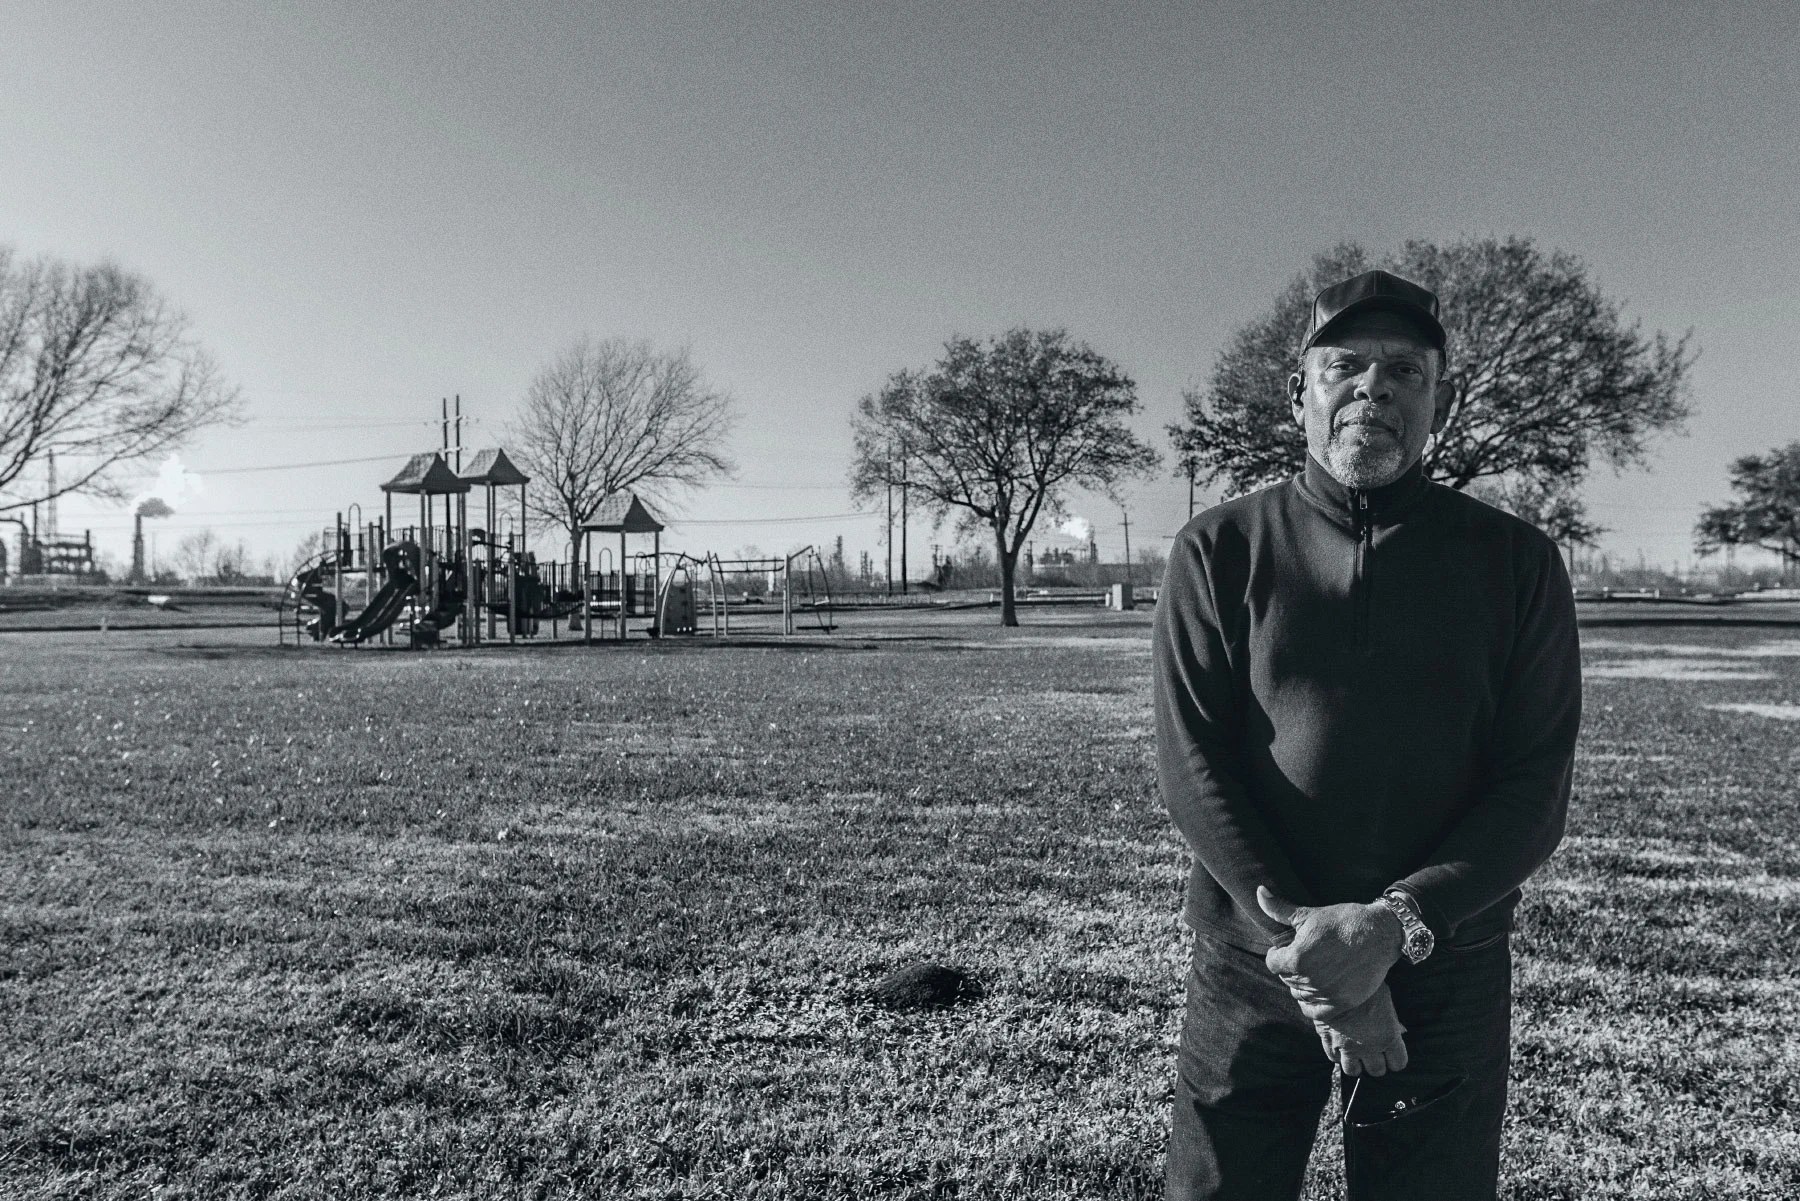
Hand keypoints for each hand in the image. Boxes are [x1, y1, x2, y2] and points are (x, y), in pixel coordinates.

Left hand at [1257, 885, 1401, 1020]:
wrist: (1379, 933)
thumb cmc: (1343, 920)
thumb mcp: (1308, 914)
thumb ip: (1279, 909)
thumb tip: (1259, 891)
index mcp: (1296, 958)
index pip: (1273, 964)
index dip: (1278, 954)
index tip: (1287, 949)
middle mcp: (1309, 979)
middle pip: (1286, 978)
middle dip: (1291, 968)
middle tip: (1306, 957)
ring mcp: (1326, 993)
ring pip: (1299, 994)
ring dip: (1302, 984)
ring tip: (1314, 970)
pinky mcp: (1342, 1003)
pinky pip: (1315, 1012)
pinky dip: (1311, 1004)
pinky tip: (1317, 991)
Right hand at [1312, 983, 1408, 1076]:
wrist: (1336, 977)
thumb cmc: (1365, 985)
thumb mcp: (1386, 998)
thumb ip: (1393, 1019)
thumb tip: (1399, 1031)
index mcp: (1388, 1036)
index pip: (1398, 1063)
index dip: (1396, 1058)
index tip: (1392, 1051)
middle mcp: (1369, 1047)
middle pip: (1377, 1071)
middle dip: (1377, 1062)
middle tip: (1374, 1051)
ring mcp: (1346, 1046)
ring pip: (1353, 1071)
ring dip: (1356, 1063)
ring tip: (1356, 1051)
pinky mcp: (1328, 1040)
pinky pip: (1333, 1058)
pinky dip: (1337, 1053)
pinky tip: (1339, 1042)